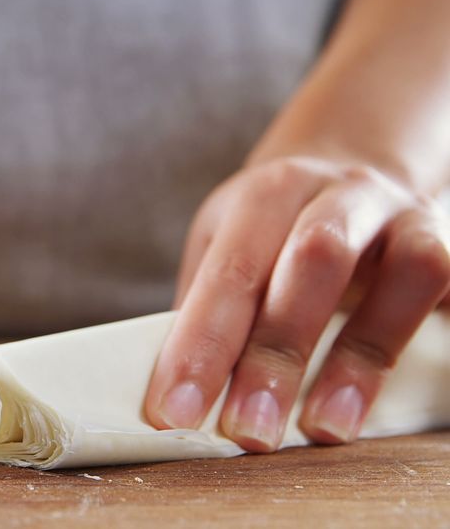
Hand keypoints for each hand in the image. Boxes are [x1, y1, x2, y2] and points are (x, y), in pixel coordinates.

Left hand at [144, 156, 449, 450]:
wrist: (354, 166)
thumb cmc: (272, 233)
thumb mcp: (224, 246)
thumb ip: (204, 310)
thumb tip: (175, 397)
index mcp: (268, 194)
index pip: (229, 272)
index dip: (201, 347)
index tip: (175, 414)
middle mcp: (340, 195)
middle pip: (314, 260)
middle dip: (277, 353)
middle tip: (247, 432)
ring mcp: (406, 216)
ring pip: (406, 270)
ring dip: (360, 358)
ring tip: (324, 428)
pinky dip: (435, 334)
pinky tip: (401, 393)